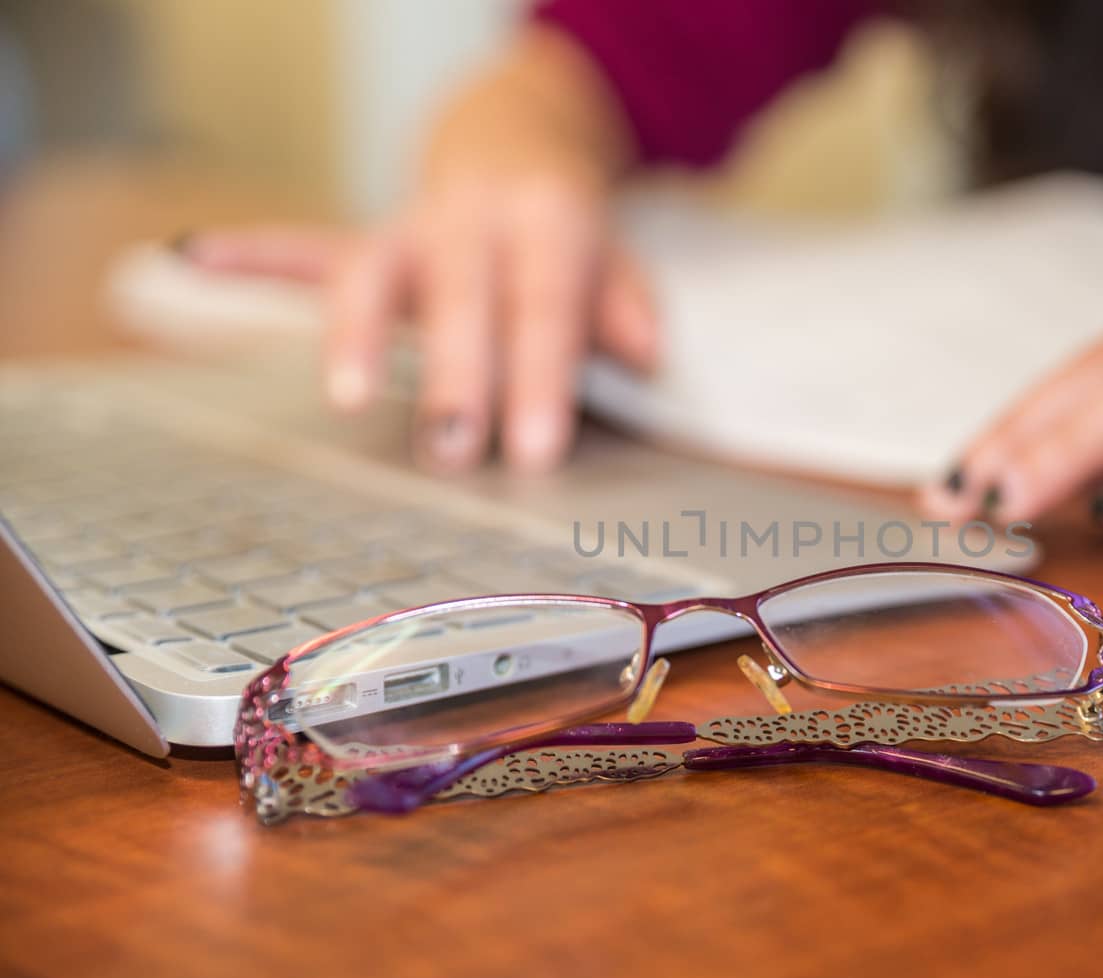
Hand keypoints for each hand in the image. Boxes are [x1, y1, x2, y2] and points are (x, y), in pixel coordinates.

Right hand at [180, 30, 652, 472]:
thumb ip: (626, 304)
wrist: (514, 140)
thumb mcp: (616, 255)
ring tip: (347, 396)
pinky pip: (303, 247)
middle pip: (460, 299)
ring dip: (358, 335)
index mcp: (544, 222)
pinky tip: (197, 258)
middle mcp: (470, 220)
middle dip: (458, 376)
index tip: (536, 451)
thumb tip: (647, 351)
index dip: (540, 379)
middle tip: (456, 451)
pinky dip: (250, 253)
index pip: (544, 307)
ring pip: (374, 273)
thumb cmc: (564, 229)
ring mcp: (409, 228)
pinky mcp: (364, 241)